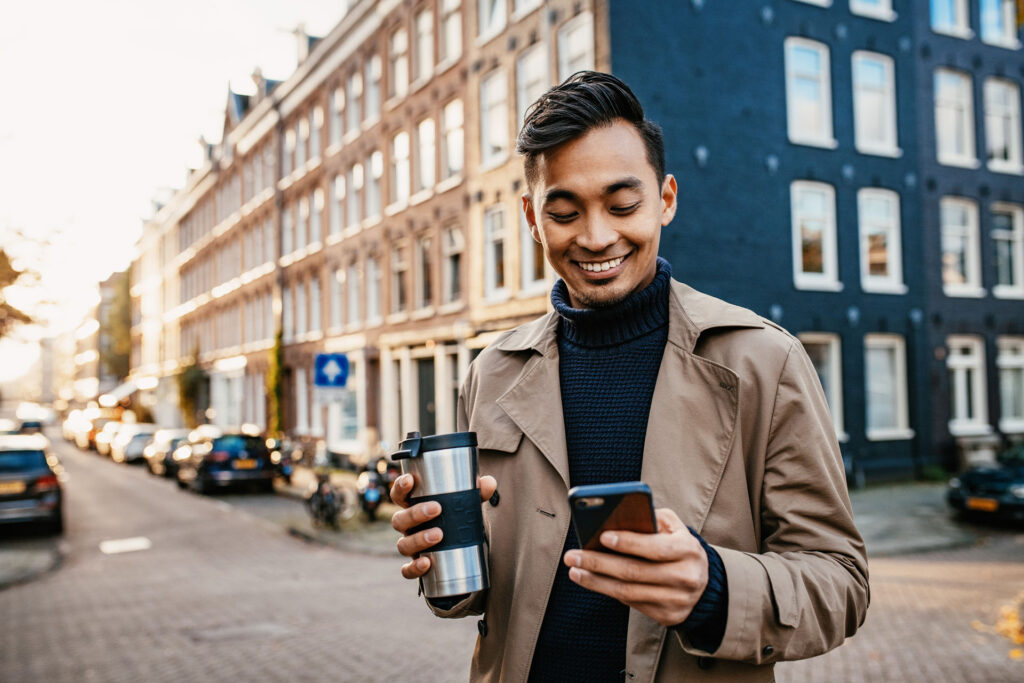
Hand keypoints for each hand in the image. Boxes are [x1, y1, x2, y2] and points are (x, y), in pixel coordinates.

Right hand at [390, 473, 497, 580]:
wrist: (462, 546)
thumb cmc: (457, 517)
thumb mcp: (467, 502)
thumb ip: (477, 491)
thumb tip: (489, 483)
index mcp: (414, 506)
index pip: (399, 495)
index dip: (399, 487)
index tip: (409, 480)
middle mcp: (408, 526)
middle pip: (399, 520)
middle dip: (415, 514)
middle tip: (436, 509)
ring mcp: (411, 546)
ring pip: (403, 544)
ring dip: (418, 539)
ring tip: (438, 535)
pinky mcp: (416, 565)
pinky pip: (408, 570)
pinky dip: (414, 568)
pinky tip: (427, 563)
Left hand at [563, 508, 707, 626]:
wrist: (703, 583)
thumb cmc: (679, 547)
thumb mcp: (674, 527)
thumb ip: (652, 518)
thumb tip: (619, 516)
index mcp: (688, 550)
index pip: (655, 547)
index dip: (628, 542)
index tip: (601, 536)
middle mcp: (685, 577)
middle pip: (635, 572)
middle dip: (599, 563)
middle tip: (573, 556)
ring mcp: (676, 600)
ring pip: (628, 592)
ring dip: (596, 582)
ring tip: (575, 570)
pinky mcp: (667, 616)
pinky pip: (631, 603)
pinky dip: (608, 591)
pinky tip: (591, 581)